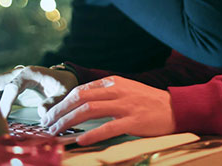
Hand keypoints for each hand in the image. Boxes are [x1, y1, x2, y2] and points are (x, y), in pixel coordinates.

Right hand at [0, 65, 78, 117]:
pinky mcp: (10, 90)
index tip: (2, 117)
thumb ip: (54, 102)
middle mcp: (17, 74)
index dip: (6, 102)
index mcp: (29, 73)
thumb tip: (41, 113)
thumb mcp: (64, 93)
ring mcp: (12, 81)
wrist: (63, 79)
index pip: (12, 86)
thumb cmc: (63, 84)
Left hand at [41, 76, 175, 145]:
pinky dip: (92, 134)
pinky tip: (80, 140)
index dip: (63, 101)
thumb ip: (105, 94)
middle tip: (47, 122)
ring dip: (69, 121)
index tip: (51, 112)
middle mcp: (116, 90)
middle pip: (80, 97)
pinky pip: (108, 127)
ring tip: (57, 131)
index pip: (81, 89)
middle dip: (60, 110)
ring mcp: (125, 105)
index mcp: (112, 81)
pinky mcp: (133, 121)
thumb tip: (81, 103)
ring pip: (89, 109)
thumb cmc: (147, 101)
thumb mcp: (125, 90)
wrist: (175, 108)